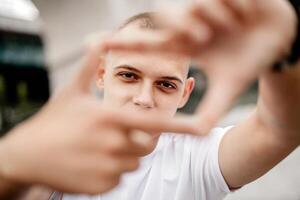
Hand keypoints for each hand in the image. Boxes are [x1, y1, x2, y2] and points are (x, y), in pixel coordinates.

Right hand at [0, 40, 192, 194]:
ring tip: (98, 146)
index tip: (204, 129)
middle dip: (138, 140)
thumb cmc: (52, 120)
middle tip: (115, 134)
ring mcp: (108, 167)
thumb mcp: (72, 91)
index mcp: (110, 118)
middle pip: (146, 145)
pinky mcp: (102, 186)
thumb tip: (97, 40)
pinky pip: (120, 177)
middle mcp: (113, 143)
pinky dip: (111, 170)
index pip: (154, 123)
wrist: (28, 155)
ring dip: (124, 154)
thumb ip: (89, 66)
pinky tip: (91, 161)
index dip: (181, 125)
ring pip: (134, 162)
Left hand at [103, 0, 296, 133]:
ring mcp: (206, 8)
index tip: (93, 44)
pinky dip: (232, 8)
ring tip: (234, 26)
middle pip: (169, 20)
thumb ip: (211, 109)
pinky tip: (245, 14)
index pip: (149, 45)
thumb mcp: (230, 88)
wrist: (281, 41)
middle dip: (186, 28)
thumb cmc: (252, 61)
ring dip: (215, 20)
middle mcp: (192, 26)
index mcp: (188, 46)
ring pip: (192, 8)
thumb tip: (197, 134)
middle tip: (207, 37)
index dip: (123, 44)